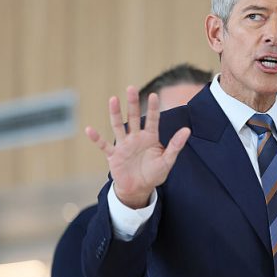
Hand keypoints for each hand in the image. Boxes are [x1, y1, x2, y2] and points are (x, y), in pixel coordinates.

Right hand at [85, 86, 189, 208]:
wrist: (139, 189)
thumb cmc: (154, 174)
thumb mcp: (167, 161)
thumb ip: (176, 145)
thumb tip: (187, 130)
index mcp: (150, 138)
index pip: (153, 120)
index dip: (153, 108)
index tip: (154, 95)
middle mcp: (136, 138)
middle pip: (134, 117)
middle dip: (132, 103)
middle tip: (131, 88)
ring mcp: (124, 145)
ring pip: (118, 126)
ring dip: (115, 113)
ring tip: (113, 99)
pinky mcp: (113, 155)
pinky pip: (104, 145)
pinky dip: (97, 139)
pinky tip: (89, 130)